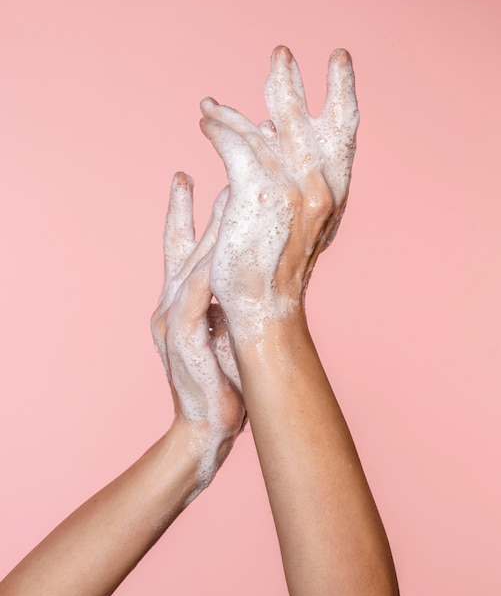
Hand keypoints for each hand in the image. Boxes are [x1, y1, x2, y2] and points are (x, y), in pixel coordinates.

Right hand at [151, 172, 244, 497]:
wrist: (206, 425)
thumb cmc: (221, 378)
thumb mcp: (222, 331)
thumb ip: (223, 299)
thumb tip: (242, 268)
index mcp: (180, 300)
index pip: (178, 246)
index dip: (182, 210)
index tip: (185, 177)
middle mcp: (169, 304)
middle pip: (182, 246)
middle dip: (197, 207)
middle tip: (211, 170)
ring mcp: (170, 322)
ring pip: (190, 266)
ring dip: (211, 231)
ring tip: (229, 194)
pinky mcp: (181, 342)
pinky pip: (193, 301)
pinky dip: (205, 275)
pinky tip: (221, 252)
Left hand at [200, 46, 358, 340]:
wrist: (264, 311)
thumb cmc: (275, 275)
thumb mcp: (299, 227)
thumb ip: (297, 186)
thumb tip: (271, 144)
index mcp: (334, 194)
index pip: (344, 132)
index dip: (342, 95)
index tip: (337, 63)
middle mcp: (322, 186)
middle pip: (311, 119)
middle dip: (293, 85)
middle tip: (280, 55)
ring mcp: (293, 188)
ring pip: (266, 128)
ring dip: (235, 112)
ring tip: (211, 104)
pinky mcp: (257, 192)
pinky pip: (235, 142)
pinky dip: (217, 127)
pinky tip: (204, 121)